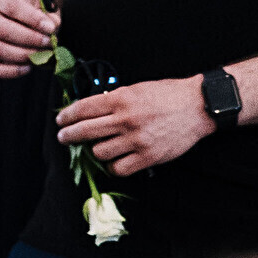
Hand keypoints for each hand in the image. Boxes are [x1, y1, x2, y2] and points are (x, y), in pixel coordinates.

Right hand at [0, 0, 57, 80]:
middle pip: (1, 29)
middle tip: (48, 43)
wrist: (24, 21)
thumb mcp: (43, 9)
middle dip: (28, 38)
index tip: (50, 28)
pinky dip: (11, 71)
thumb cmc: (34, 13)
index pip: (10, 6)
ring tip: (41, 55)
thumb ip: (49, 16)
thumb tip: (53, 26)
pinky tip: (28, 67)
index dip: (31, 18)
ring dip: (22, 55)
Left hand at [55, 75, 213, 174]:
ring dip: (96, 151)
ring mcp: (136, 140)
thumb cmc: (168, 95)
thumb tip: (92, 109)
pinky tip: (114, 160)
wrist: (197, 107)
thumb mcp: (137, 88)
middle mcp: (126, 120)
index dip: (67, 115)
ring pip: (100, 153)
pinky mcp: (147, 157)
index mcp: (122, 99)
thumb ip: (115, 99)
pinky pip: (119, 169)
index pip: (84, 109)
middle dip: (69, 136)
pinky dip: (113, 166)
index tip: (61, 120)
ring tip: (99, 147)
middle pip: (85, 132)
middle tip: (64, 137)